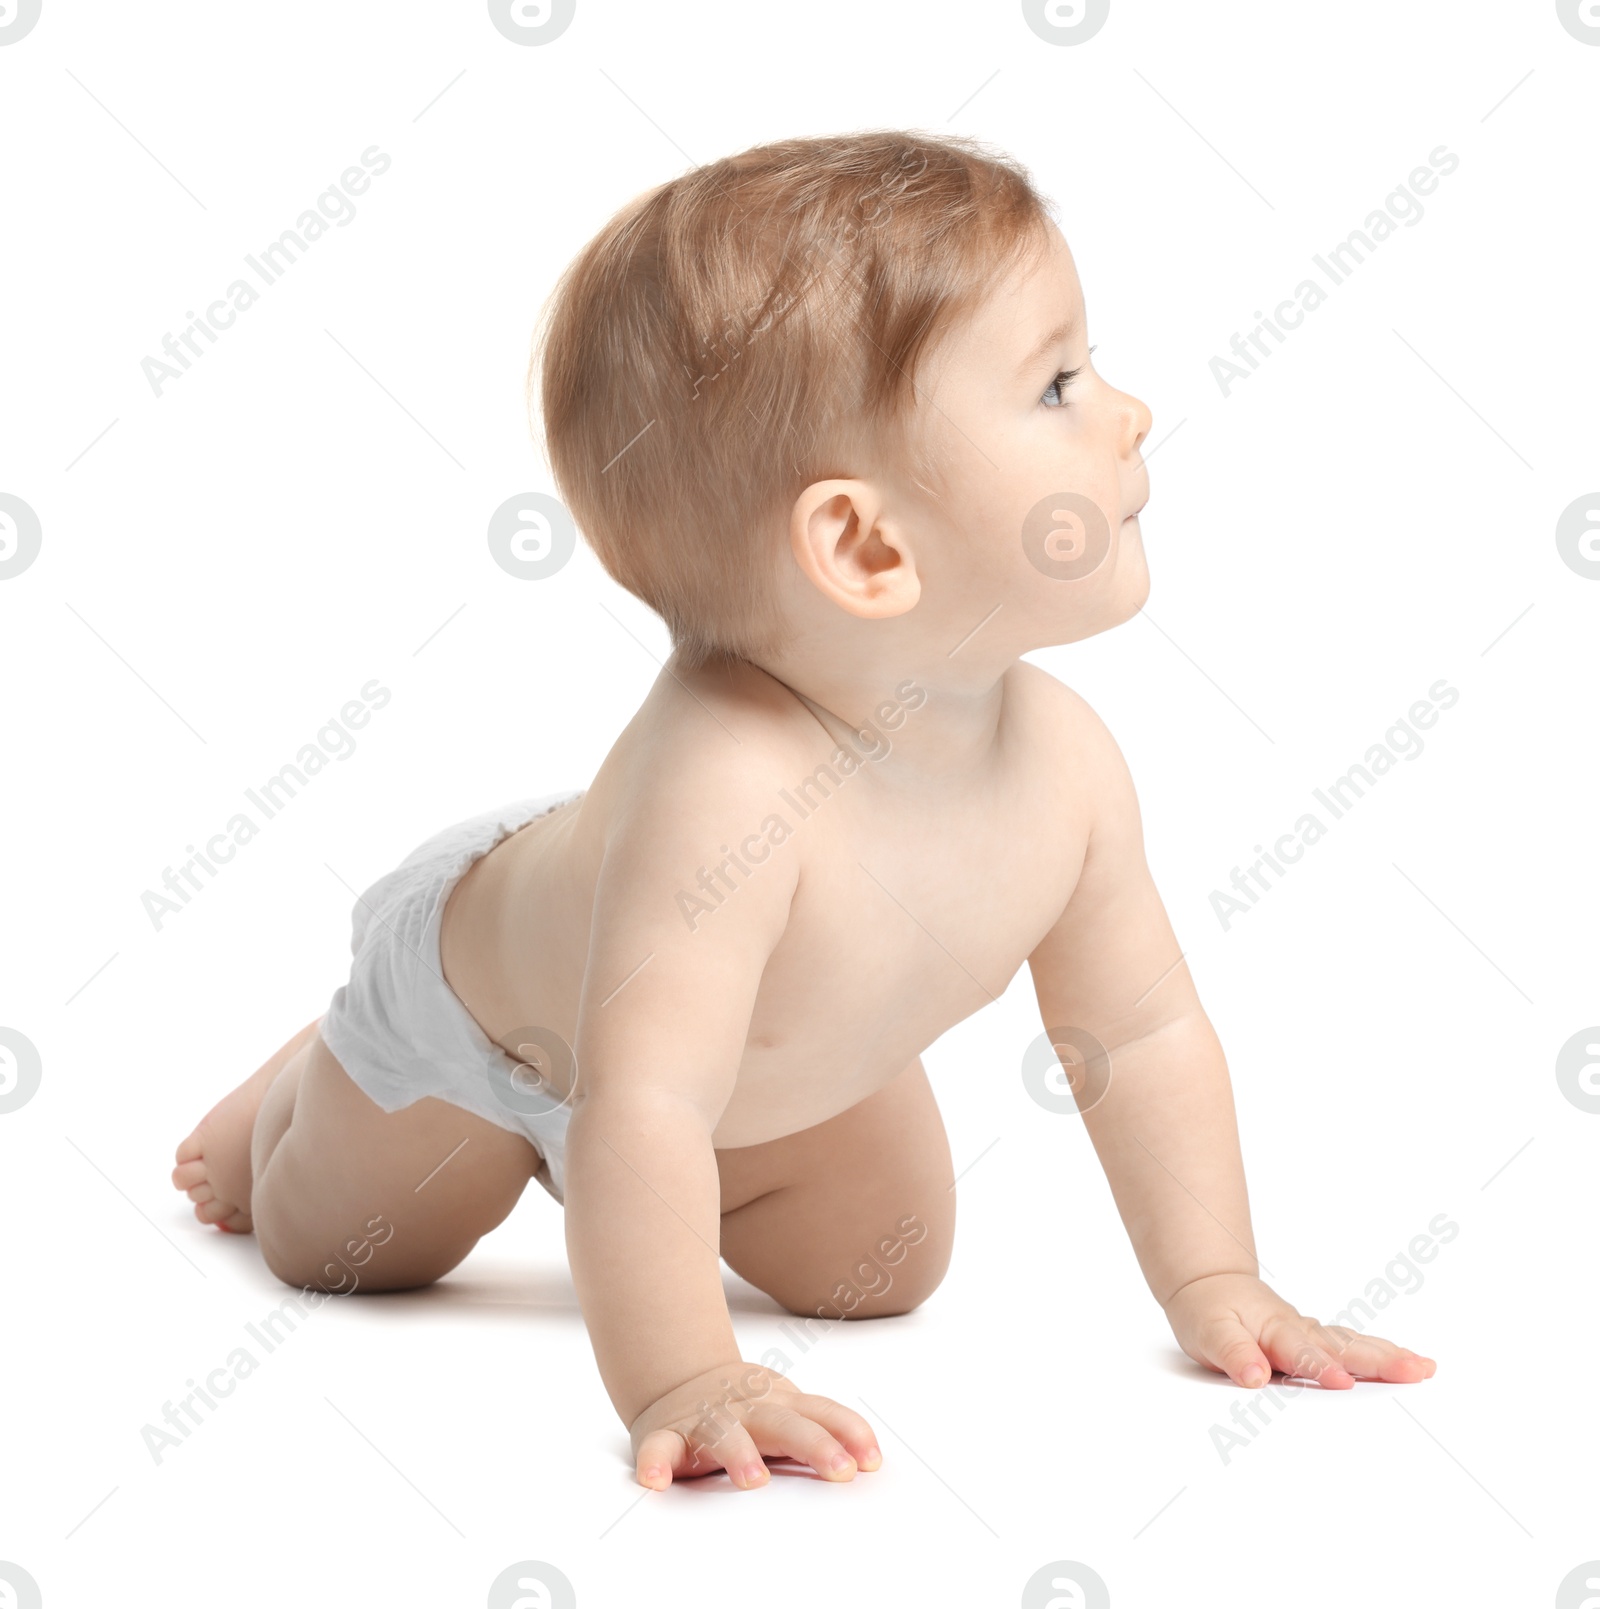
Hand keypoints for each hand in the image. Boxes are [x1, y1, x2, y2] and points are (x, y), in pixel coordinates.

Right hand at [629, 1361, 882, 1489]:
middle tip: (839, 1470)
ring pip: (723, 1433)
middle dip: (814, 1444)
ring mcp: (706, 1419)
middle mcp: (746, 1408)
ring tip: (754, 1479)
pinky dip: (655, 1461)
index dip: (848, 1433)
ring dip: (740, 1453)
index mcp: (779, 1403)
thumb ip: (821, 1428)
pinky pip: (658, 1448)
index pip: (821, 1413)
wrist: (679, 1378)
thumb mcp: (786, 1407)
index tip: (872, 1461)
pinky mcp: (666, 1435)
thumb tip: (874, 1461)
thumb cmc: (746, 1405)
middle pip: (784, 1423)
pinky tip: (656, 1480)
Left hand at [1162, 1272, 1436, 1389]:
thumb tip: (1254, 1376)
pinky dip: (1380, 1354)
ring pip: (1354, 1344)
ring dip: (1389, 1357)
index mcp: (1275, 1332)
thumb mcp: (1208, 1331)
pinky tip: (1408, 1363)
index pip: (1301, 1355)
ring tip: (1424, 1368)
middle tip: (1416, 1371)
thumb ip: (1233, 1353)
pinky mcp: (1317, 1339)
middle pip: (1343, 1347)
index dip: (1320, 1369)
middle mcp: (1300, 1331)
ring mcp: (1312, 1334)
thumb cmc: (1208, 1311)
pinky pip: (1352, 1345)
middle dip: (1380, 1361)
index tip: (1341, 1382)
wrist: (1209, 1285)